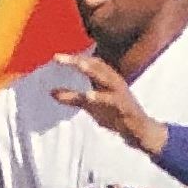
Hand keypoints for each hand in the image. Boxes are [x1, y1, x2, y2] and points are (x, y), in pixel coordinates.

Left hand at [51, 54, 167, 155]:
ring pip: (106, 77)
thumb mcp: (89, 105)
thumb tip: (50, 92)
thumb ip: (72, 98)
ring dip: (91, 70)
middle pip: (95, 65)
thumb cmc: (114, 114)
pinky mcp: (123, 106)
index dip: (74, 58)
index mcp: (106, 78)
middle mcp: (113, 81)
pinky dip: (99, 96)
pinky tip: (88, 95)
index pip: (90, 63)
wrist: (137, 130)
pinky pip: (111, 99)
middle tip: (58, 58)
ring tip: (78, 64)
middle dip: (77, 60)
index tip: (57, 57)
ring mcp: (119, 92)